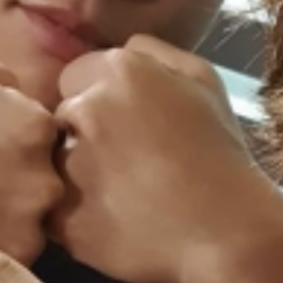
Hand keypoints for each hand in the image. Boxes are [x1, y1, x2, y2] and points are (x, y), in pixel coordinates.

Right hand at [0, 48, 62, 262]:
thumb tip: (23, 93)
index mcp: (37, 125)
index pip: (48, 134)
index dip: (17, 140)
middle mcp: (45, 175)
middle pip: (49, 177)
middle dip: (21, 178)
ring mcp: (29, 221)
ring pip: (37, 216)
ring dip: (13, 213)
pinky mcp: (10, 257)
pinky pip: (19, 250)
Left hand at [48, 36, 282, 282]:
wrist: (230, 232)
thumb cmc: (220, 153)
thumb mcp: (204, 81)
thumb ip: (155, 53)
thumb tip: (121, 50)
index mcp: (119, 71)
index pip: (74, 77)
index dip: (98, 101)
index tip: (126, 128)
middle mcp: (86, 110)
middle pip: (60, 119)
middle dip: (83, 135)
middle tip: (127, 163)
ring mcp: (69, 166)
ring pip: (52, 164)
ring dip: (75, 176)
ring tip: (123, 196)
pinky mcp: (62, 218)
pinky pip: (52, 212)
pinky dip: (75, 218)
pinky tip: (115, 223)